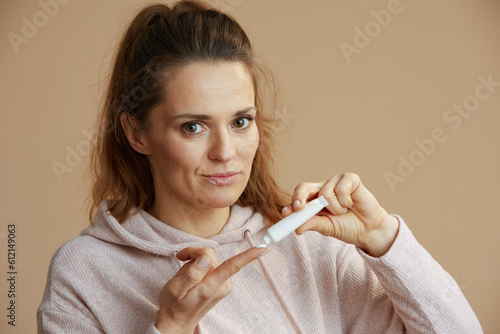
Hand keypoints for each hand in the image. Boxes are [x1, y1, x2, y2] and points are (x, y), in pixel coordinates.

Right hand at [154, 246, 266, 332]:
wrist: (177, 321)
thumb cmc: (173, 305)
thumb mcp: (175, 288)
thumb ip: (191, 273)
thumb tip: (205, 259)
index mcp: (210, 287)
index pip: (231, 267)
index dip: (247, 256)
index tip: (262, 250)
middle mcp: (221, 286)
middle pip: (211, 256)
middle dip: (195, 255)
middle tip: (181, 260)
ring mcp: (223, 285)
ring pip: (211, 260)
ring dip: (196, 262)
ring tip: (185, 275)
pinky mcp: (222, 284)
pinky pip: (212, 266)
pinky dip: (201, 267)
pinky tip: (193, 276)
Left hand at [282, 172, 398, 256]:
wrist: (369, 229)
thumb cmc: (347, 227)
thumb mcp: (328, 228)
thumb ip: (313, 224)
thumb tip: (297, 228)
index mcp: (313, 200)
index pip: (298, 197)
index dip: (291, 203)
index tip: (286, 213)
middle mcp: (321, 188)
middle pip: (303, 187)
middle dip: (299, 197)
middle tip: (300, 208)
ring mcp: (335, 182)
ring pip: (325, 193)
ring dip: (335, 208)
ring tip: (343, 211)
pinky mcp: (349, 178)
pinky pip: (341, 189)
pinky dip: (345, 201)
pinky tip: (351, 203)